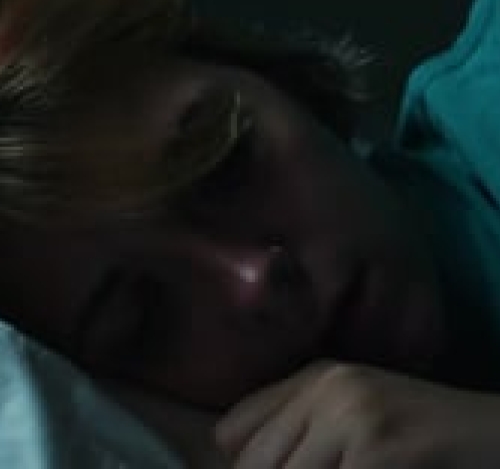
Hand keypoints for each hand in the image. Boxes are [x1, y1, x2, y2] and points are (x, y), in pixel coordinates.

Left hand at [214, 361, 499, 467]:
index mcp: (313, 376)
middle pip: (251, 462)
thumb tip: (235, 455)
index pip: (233, 428)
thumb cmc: (413, 427)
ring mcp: (350, 413)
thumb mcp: (347, 414)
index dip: (240, 463)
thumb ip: (297, 426)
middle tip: (318, 468)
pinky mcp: (376, 447)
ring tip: (342, 467)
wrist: (486, 432)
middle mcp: (325, 386)